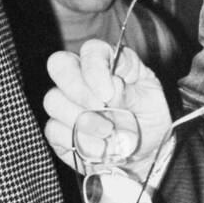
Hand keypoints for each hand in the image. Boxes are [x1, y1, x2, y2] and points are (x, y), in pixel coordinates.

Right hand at [43, 40, 171, 179]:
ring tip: (108, 133)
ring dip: (82, 120)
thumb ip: (131, 92)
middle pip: (59, 65)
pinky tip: (99, 148)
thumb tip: (112, 85)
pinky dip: (79, 141)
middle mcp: (81, 78)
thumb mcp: (150, 102)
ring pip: (53, 100)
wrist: (144, 152)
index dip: (95, 69)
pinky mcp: (58, 130)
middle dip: (78, 89)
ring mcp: (66, 103)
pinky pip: (54, 130)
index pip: (91, 50)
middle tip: (99, 108)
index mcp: (108, 63)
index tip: (107, 94)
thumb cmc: (147, 119)